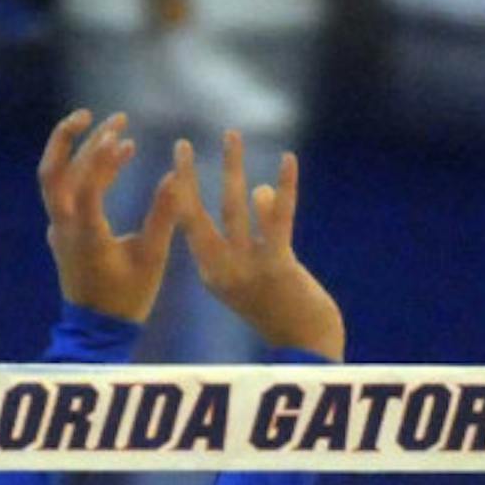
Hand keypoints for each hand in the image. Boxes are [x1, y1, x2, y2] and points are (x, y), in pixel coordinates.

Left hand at [38, 109, 177, 323]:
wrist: (97, 331)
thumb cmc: (127, 298)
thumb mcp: (152, 258)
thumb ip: (164, 215)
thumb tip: (176, 176)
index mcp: (85, 233)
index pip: (86, 185)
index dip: (102, 158)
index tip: (124, 135)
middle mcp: (64, 226)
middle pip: (54, 171)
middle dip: (74, 138)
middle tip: (107, 117)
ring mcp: (59, 229)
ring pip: (57, 179)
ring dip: (80, 151)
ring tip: (117, 131)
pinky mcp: (62, 233)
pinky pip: (66, 192)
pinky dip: (85, 171)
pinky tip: (114, 160)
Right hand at [165, 130, 345, 359]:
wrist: (306, 350)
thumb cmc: (285, 310)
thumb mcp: (261, 272)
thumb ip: (255, 232)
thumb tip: (258, 189)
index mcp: (211, 273)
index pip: (189, 226)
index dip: (182, 193)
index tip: (178, 163)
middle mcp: (222, 270)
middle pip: (198, 214)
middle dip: (190, 176)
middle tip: (183, 142)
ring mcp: (248, 269)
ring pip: (236, 207)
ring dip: (233, 167)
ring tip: (232, 135)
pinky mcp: (278, 267)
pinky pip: (279, 218)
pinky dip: (285, 186)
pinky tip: (287, 159)